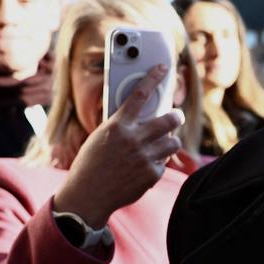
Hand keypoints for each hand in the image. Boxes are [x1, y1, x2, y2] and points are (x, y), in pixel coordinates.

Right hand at [54, 65, 183, 226]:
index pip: (140, 94)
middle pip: (170, 119)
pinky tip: (144, 167)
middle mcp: (134, 139)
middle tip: (175, 116)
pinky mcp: (152, 174)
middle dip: (176, 116)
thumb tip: (140, 116)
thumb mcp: (100, 137)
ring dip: (169, 141)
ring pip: (173, 142)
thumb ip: (121, 126)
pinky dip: (157, 163)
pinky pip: (164, 162)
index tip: (163, 68)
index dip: (154, 78)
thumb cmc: (90, 164)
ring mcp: (145, 157)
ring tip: (161, 144)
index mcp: (118, 126)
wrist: (88, 195)